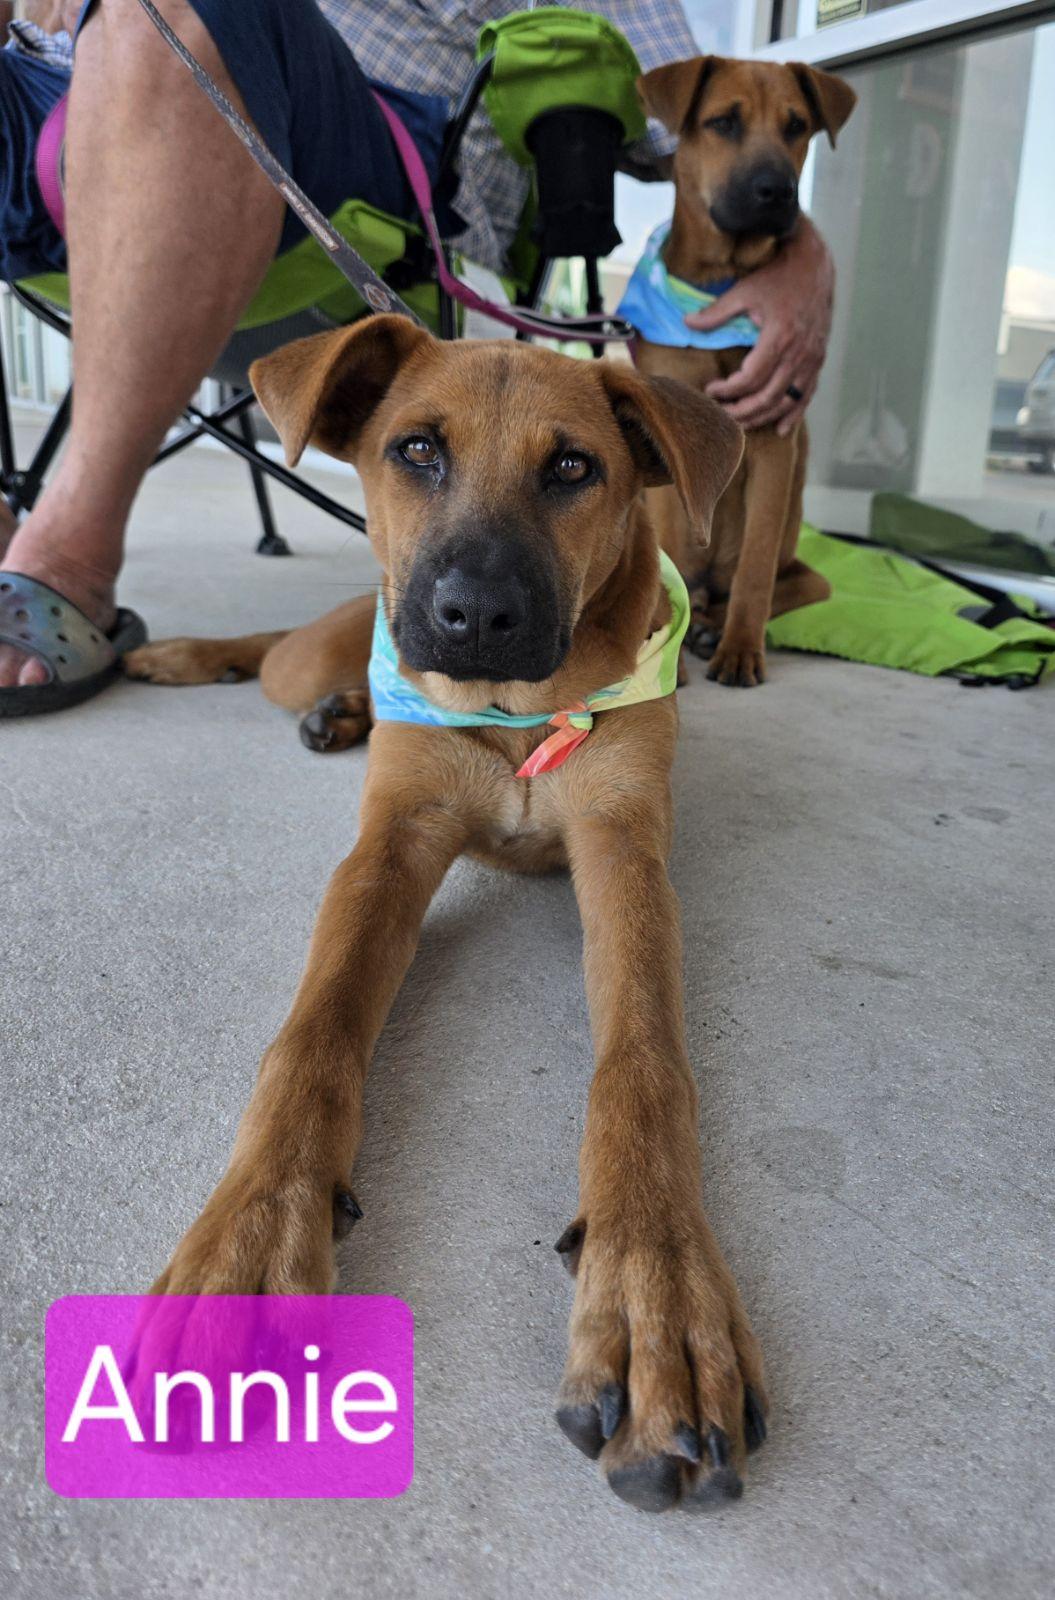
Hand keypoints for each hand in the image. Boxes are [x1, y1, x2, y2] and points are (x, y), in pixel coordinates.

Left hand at [684, 218, 834, 435]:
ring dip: (762, 417)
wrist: (814, 265)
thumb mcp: (744, 290)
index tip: (710, 390)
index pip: (749, 379)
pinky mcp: (818, 360)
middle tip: (720, 414)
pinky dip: (794, 414)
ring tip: (740, 422)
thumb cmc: (777, 276)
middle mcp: (798, 353)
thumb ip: (716, 312)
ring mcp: (811, 359)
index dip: (727, 390)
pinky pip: (807, 395)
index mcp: (779, 337)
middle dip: (740, 411)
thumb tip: (686, 322)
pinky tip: (781, 429)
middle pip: (767, 397)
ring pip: (785, 402)